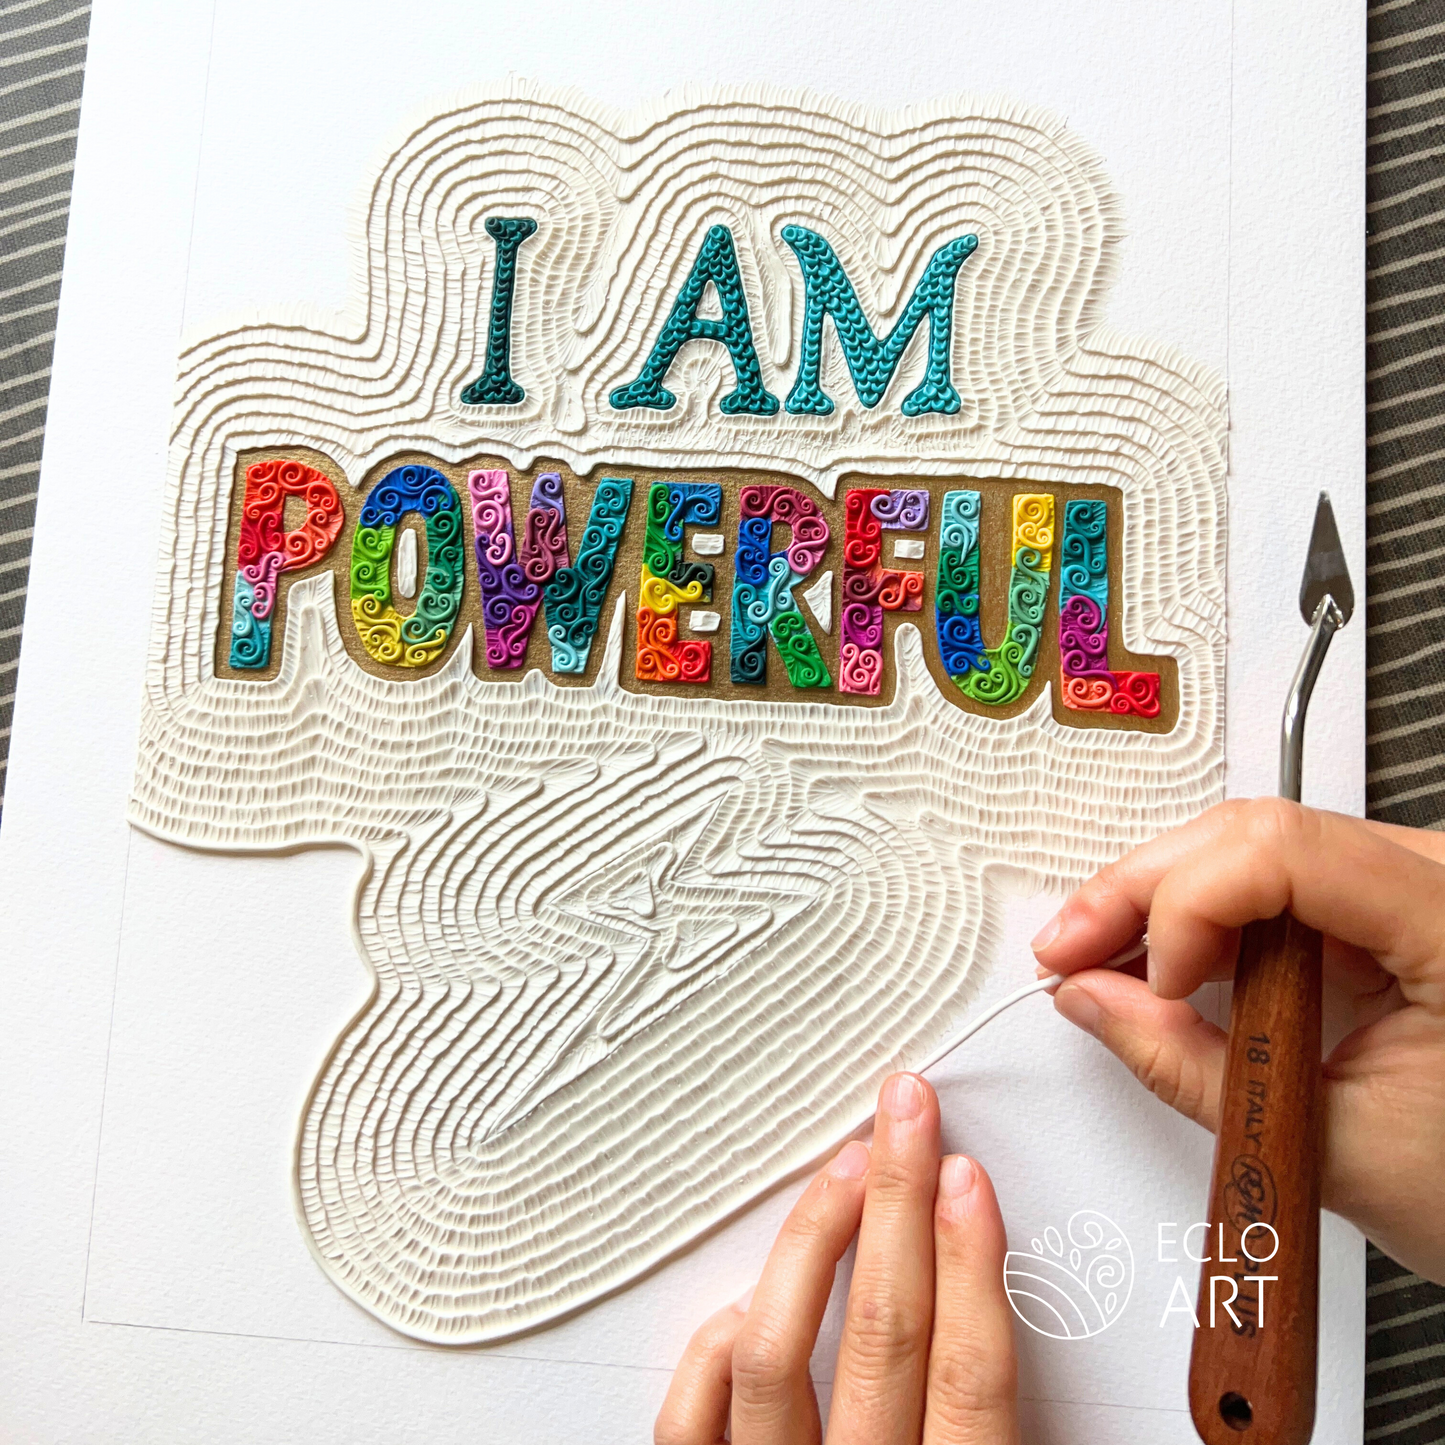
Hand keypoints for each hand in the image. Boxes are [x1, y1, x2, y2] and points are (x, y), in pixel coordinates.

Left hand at [655, 1073, 1018, 1444]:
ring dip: (814, 1242)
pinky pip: (693, 1419)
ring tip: (847, 1166)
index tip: (964, 1176)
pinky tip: (750, 1296)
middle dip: (897, 1205)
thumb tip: (984, 1296)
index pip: (966, 1375)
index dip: (970, 1264)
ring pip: (776, 1355)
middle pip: (881, 1335)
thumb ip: (979, 1411)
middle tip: (905, 1116)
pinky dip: (717, 1347)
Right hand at [1032, 798, 1444, 1282]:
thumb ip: (1188, 1065)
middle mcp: (1439, 881)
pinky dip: (1204, 918)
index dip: (1190, 903)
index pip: (1285, 852)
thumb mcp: (1329, 1146)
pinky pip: (1272, 882)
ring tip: (1098, 958)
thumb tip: (1091, 1000)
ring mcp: (1413, 888)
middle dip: (1142, 891)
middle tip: (1072, 950)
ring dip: (1160, 900)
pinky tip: (1156, 956)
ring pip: (1250, 847)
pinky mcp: (1385, 909)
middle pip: (1252, 835)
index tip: (1152, 979)